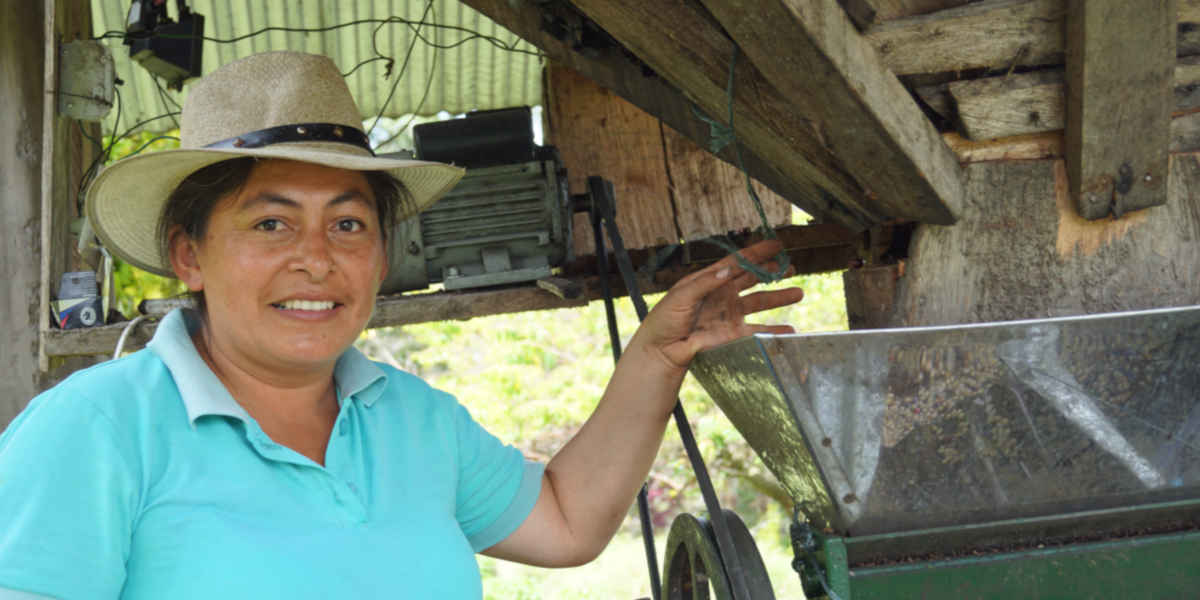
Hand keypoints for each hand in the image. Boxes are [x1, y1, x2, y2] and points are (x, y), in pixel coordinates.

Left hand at [634, 239, 804, 371]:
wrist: (661, 350)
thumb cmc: (664, 319)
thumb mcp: (681, 296)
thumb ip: (705, 283)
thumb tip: (728, 271)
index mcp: (710, 279)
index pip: (738, 262)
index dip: (757, 252)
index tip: (777, 244)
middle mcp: (723, 294)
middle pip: (753, 279)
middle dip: (772, 272)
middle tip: (792, 266)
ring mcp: (729, 313)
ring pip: (759, 302)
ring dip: (779, 298)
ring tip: (798, 293)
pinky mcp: (732, 334)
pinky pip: (757, 331)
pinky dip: (773, 331)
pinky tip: (790, 331)